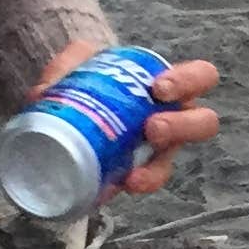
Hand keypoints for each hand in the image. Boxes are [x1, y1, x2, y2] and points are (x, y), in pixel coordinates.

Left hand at [33, 44, 221, 195]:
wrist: (73, 111)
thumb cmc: (93, 80)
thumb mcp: (81, 62)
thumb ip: (69, 63)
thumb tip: (45, 91)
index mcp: (170, 86)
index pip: (201, 77)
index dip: (189, 81)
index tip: (159, 87)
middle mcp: (173, 119)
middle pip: (203, 123)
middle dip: (182, 126)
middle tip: (152, 126)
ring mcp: (157, 150)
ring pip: (172, 162)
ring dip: (157, 168)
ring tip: (135, 173)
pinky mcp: (138, 173)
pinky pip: (143, 183)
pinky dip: (131, 185)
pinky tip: (116, 186)